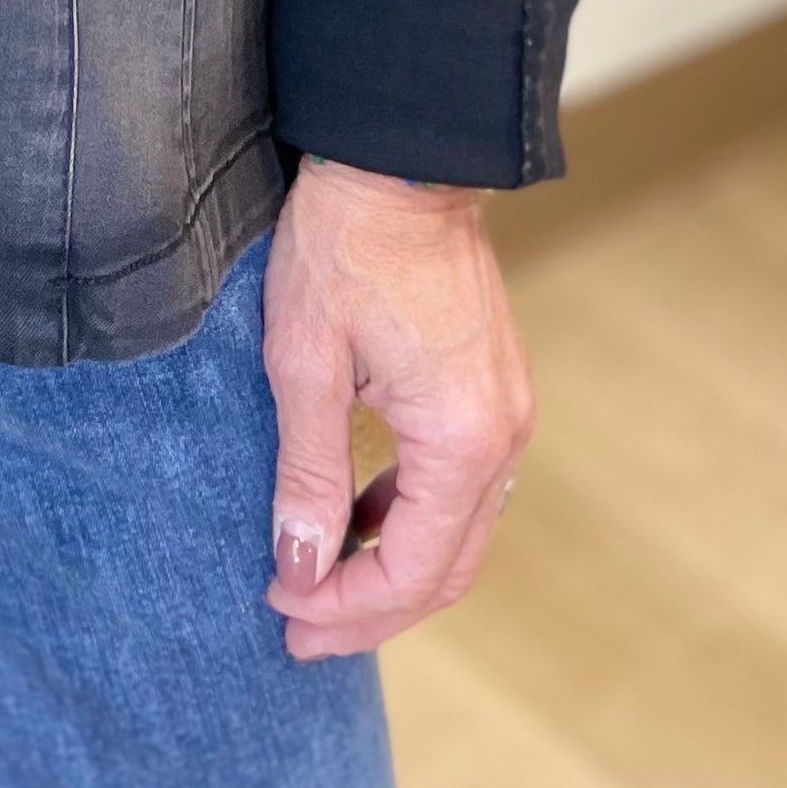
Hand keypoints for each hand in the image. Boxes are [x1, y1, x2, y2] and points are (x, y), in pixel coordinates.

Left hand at [260, 156, 533, 659]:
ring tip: (316, 584)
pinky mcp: (490, 387)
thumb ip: (309, 474)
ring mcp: (504, 410)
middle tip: (296, 631)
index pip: (413, 570)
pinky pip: (458, 483)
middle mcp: (501, 435)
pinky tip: (354, 514)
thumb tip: (300, 567)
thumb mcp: (305, 362)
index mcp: (462, 438)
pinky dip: (408, 515)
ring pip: (457, 530)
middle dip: (371, 609)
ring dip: (391, 567)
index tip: (282, 610)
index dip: (347, 607)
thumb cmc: (344, 245)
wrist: (400, 156)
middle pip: (446, 566)